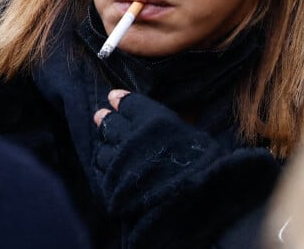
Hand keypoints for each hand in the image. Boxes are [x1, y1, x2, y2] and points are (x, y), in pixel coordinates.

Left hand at [93, 89, 279, 247]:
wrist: (196, 206)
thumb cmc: (204, 168)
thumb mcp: (192, 137)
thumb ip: (171, 127)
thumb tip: (157, 123)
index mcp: (154, 120)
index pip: (129, 103)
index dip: (120, 100)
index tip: (113, 97)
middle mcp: (132, 138)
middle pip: (111, 123)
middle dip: (105, 118)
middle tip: (100, 114)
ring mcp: (120, 164)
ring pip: (103, 149)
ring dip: (104, 145)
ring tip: (104, 144)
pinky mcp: (113, 188)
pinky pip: (101, 173)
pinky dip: (103, 168)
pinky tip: (106, 167)